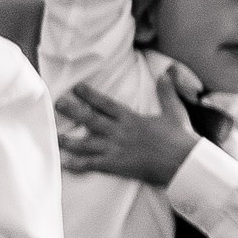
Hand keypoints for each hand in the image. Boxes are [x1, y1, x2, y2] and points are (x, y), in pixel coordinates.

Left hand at [57, 74, 200, 186]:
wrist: (183, 162)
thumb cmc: (180, 137)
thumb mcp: (174, 111)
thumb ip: (166, 91)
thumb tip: (166, 72)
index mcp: (131, 119)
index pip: (106, 104)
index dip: (90, 95)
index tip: (76, 88)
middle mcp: (119, 132)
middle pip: (90, 119)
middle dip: (73, 111)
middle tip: (57, 104)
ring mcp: (116, 149)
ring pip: (86, 144)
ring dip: (69, 140)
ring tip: (55, 136)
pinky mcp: (116, 165)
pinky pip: (92, 164)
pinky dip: (77, 164)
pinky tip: (64, 163)